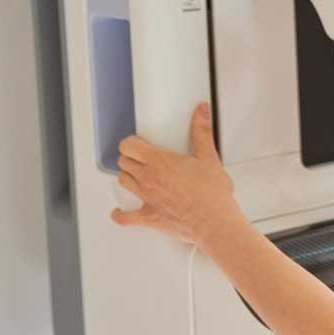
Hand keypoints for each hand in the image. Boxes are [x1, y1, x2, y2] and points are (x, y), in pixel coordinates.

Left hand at [110, 103, 244, 245]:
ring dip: (127, 177)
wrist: (213, 221)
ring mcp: (146, 198)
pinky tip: (120, 212)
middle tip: (140, 158)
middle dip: (130, 158)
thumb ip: (202, 132)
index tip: (137, 143)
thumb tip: (201, 112)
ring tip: (135, 175)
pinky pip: (126, 217)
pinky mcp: (149, 216)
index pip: (129, 145)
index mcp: (160, 161)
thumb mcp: (210, 157)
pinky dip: (120, 214)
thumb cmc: (212, 194)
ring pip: (123, 182)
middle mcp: (148, 178)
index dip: (131, 142)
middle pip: (124, 162)